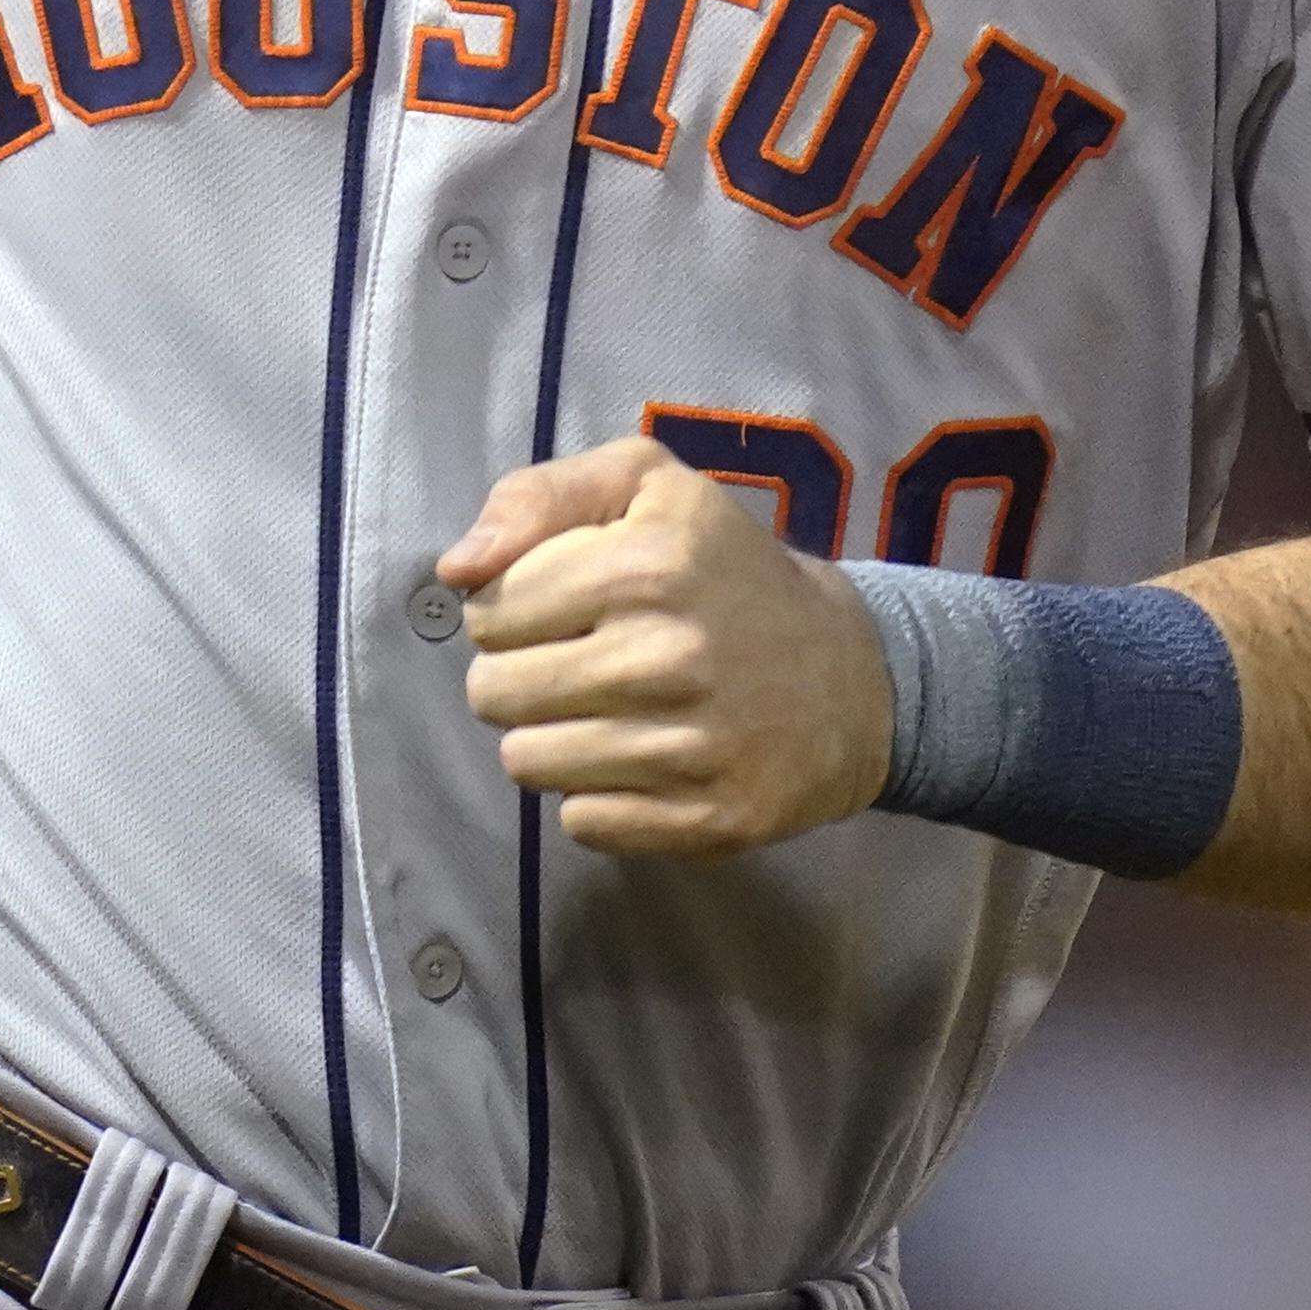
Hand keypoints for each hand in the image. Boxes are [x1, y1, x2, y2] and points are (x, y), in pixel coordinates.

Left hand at [441, 435, 891, 858]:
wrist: (852, 676)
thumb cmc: (726, 570)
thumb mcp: (649, 487)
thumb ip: (539, 499)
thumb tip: (458, 570)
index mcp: (646, 566)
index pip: (490, 614)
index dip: (511, 610)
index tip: (559, 610)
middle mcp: (665, 659)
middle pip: (494, 693)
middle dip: (519, 675)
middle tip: (575, 663)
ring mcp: (688, 749)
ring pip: (527, 763)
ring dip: (550, 738)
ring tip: (603, 711)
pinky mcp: (707, 819)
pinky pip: (582, 822)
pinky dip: (596, 795)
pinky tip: (640, 758)